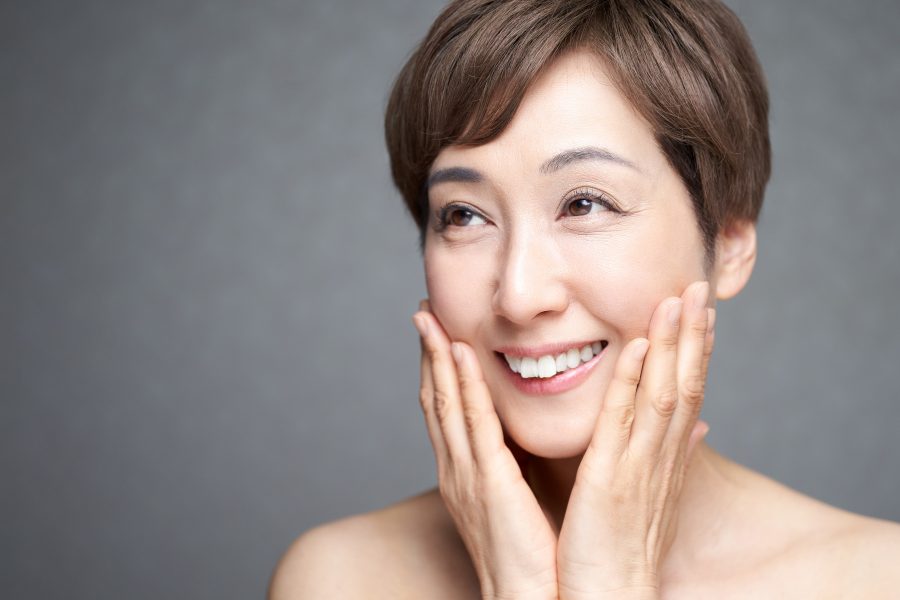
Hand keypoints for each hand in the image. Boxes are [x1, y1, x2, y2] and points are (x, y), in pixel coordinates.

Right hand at [413, 303, 558, 599]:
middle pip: (435, 399)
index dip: (438, 368)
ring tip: (430, 317)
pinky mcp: (488, 483)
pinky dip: (462, 387)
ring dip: (436, 357)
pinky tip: (459, 354)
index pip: (446, 410)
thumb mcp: (514, 501)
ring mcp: (467, 475)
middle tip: (423, 310)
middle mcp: (456, 469)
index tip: (439, 332)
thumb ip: (513, 466)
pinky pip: (474, 425)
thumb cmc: (530, 556)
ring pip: (446, 403)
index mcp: (464, 473)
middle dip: (428, 353)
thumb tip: (521, 438)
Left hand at [556, 281, 714, 598]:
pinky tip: (641, 345)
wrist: (610, 596)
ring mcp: (639, 466)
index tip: (703, 312)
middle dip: (693, 334)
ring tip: (679, 298)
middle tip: (699, 285)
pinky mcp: (611, 479)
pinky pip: (625, 421)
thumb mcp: (651, 496)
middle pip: (685, 384)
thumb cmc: (621, 549)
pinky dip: (634, 381)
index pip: (688, 394)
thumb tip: (697, 429)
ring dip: (673, 344)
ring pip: (664, 392)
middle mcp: (660, 457)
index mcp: (665, 460)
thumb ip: (671, 457)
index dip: (697, 351)